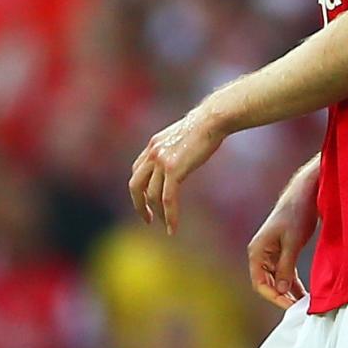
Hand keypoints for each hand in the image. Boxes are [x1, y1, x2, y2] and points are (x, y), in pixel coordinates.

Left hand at [127, 107, 226, 231]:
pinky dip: (170, 216)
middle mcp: (152, 153)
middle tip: (147, 218)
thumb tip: (182, 156)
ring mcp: (161, 161)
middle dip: (139, 204)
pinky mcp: (174, 170)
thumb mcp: (182, 137)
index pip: (137, 171)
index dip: (139, 188)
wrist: (212, 120)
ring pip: (152, 195)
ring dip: (157, 213)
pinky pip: (167, 199)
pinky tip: (173, 227)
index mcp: (153, 145)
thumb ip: (175, 149)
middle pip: (135, 185)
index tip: (147, 200)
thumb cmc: (205, 126)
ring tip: (165, 224)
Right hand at [246, 163, 319, 307]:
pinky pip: (285, 272)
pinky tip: (303, 293)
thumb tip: (281, 290)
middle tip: (299, 309)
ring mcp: (271, 253)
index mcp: (257, 251)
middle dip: (282, 297)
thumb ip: (286, 267)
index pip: (260, 283)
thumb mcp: (292, 243)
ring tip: (303, 304)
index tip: (290, 306)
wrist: (305, 193)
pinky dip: (293, 283)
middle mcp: (260, 254)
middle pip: (267, 284)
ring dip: (288, 292)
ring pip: (276, 279)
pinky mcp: (282, 251)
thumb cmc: (296, 214)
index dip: (274, 296)